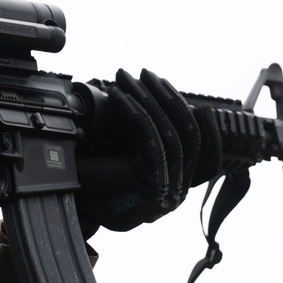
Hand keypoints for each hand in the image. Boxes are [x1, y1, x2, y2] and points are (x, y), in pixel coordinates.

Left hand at [75, 69, 221, 235]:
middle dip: (168, 99)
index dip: (211, 133)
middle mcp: (177, 191)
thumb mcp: (126, 160)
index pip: (209, 161)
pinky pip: (149, 139)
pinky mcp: (153, 185)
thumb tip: (155, 107)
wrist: (71, 208)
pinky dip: (135, 112)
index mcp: (176, 187)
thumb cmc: (94, 186)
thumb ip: (147, 142)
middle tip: (146, 73)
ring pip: (171, 134)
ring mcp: (168, 190)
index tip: (203, 107)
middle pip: (188, 137)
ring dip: (148, 99)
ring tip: (128, 78)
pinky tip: (120, 96)